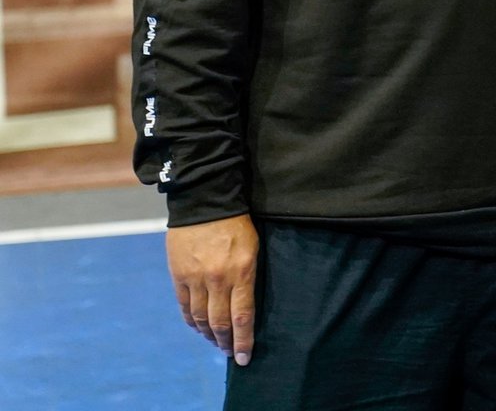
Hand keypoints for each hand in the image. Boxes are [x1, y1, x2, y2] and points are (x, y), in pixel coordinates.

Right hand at [166, 214, 258, 365]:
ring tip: (215, 341)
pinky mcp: (178, 275)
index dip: (243, 340)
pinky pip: (184, 307)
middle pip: (220, 322)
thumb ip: (248, 276)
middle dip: (225, 342)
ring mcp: (195, 278)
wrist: (205, 201)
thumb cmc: (237, 223)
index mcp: (241, 271)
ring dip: (208, 334)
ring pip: (199, 318)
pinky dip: (191, 321)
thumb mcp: (253, 248)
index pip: (242, 315)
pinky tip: (197, 327)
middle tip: (229, 352)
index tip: (244, 358)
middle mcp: (217, 279)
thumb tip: (245, 304)